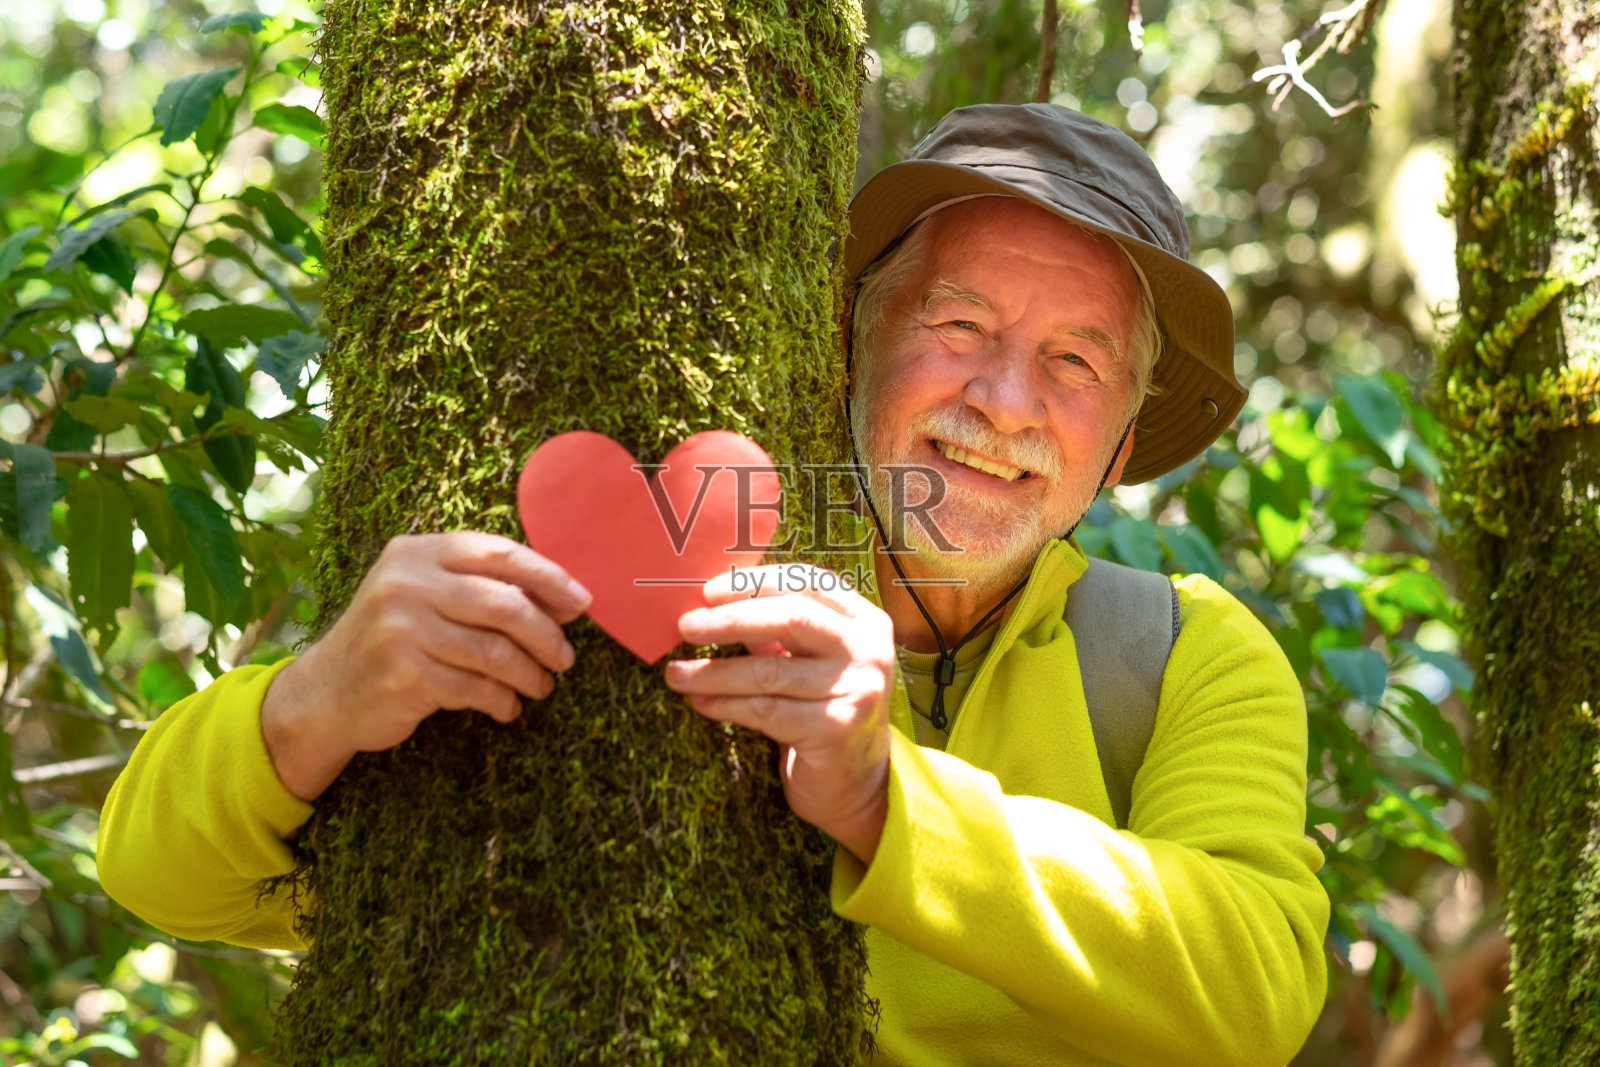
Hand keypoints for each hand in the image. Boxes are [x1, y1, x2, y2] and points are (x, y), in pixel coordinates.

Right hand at [261, 532, 591, 800]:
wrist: (326, 692)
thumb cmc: (393, 638)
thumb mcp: (422, 594)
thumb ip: (477, 585)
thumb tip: (563, 599)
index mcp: (418, 552)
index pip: (499, 553)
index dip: (548, 577)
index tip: (581, 603)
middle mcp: (406, 584)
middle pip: (504, 604)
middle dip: (546, 634)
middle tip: (565, 657)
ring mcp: (401, 630)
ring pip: (495, 651)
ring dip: (530, 673)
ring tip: (542, 686)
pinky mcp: (404, 676)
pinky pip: (476, 688)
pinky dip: (502, 700)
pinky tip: (508, 706)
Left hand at [664, 564, 894, 863]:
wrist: (855, 783)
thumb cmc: (821, 710)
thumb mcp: (805, 661)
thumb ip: (775, 631)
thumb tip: (708, 606)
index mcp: (862, 619)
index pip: (806, 582)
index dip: (754, 583)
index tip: (707, 592)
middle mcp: (869, 648)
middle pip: (791, 618)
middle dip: (730, 619)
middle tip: (686, 625)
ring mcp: (858, 688)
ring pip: (770, 671)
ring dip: (714, 672)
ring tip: (676, 674)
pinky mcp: (838, 728)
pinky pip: (766, 710)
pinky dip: (726, 705)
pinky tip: (700, 703)